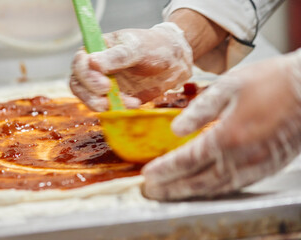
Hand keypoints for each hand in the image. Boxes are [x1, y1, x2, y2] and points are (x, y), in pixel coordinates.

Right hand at [70, 22, 192, 110]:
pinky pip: (108, 107)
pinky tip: (135, 103)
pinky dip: (118, 109)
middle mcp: (95, 67)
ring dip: (105, 105)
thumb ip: (115, 56)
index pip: (80, 64)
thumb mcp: (136, 48)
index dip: (88, 77)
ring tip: (129, 102)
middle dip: (91, 96)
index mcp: (96, 49)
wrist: (173, 60)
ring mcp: (103, 84)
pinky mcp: (114, 97)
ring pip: (90, 99)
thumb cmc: (153, 46)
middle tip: (108, 102)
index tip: (105, 86)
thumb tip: (92, 62)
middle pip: (78, 85)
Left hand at [142, 49, 300, 200]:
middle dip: (172, 187)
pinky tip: (204, 190)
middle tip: (152, 191)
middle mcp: (242, 156)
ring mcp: (257, 164)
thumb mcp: (230, 85)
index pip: (188, 159)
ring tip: (171, 194)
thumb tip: (176, 129)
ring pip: (217, 187)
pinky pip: (236, 185)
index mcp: (229, 135)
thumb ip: (201, 109)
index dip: (166, 169)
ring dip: (190, 193)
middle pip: (199, 180)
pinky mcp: (268, 166)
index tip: (148, 174)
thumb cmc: (271, 81)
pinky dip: (215, 191)